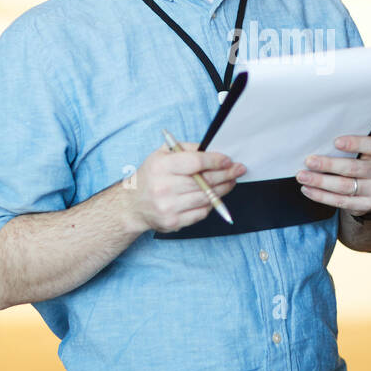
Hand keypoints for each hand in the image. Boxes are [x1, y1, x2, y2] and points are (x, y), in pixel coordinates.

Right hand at [126, 142, 245, 232]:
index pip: (195, 163)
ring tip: (231, 181)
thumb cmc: (151, 176)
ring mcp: (168, 207)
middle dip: (226, 174)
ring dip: (223, 189)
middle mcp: (163, 187)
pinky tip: (214, 196)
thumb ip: (185, 149)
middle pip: (204, 181)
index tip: (228, 160)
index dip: (215, 161)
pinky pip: (201, 212)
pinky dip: (210, 204)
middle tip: (238, 170)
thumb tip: (211, 149)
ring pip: (206, 198)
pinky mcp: (173, 222)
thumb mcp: (161, 154)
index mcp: (160, 167)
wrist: (132, 205)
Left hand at [296, 135, 370, 215]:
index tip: (335, 142)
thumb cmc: (362, 161)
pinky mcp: (367, 205)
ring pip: (344, 186)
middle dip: (328, 165)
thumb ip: (349, 146)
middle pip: (352, 168)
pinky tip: (307, 189)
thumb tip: (318, 142)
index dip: (354, 144)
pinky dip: (321, 196)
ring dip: (320, 182)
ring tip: (302, 176)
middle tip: (308, 161)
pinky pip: (341, 201)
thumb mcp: (363, 151)